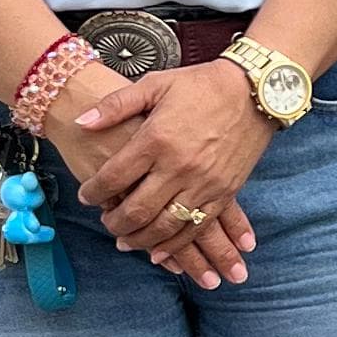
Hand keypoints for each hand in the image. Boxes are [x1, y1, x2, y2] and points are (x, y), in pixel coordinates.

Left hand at [53, 63, 264, 290]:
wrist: (254, 90)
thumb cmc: (202, 85)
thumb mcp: (155, 84)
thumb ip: (116, 105)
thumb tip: (81, 121)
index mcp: (156, 139)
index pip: (114, 177)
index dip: (93, 192)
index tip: (86, 196)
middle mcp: (178, 166)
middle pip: (137, 210)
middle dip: (115, 223)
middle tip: (106, 223)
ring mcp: (203, 183)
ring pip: (165, 227)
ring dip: (141, 240)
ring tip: (126, 241)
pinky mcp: (224, 193)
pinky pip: (196, 228)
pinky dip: (175, 245)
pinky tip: (159, 252)